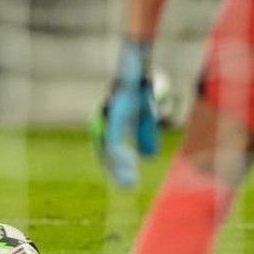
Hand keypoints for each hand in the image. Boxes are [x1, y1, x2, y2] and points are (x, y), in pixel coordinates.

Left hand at [91, 38, 159, 188]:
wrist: (135, 66)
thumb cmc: (138, 88)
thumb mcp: (144, 116)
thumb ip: (144, 135)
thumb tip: (148, 158)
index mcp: (111, 125)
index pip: (109, 150)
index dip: (117, 167)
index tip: (128, 183)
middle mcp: (106, 122)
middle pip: (105, 151)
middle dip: (116, 170)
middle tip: (129, 187)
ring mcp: (108, 118)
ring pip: (107, 148)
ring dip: (119, 166)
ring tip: (129, 180)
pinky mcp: (113, 112)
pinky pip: (114, 136)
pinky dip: (120, 152)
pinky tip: (130, 161)